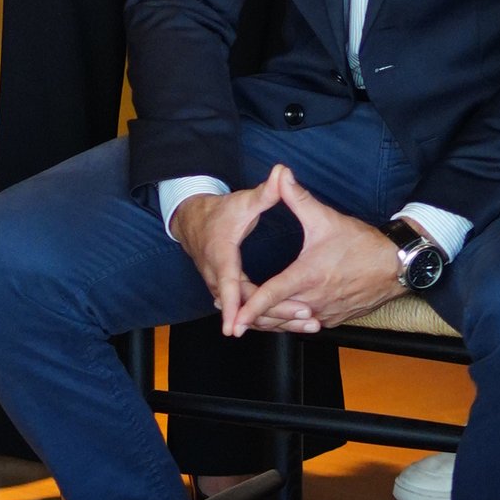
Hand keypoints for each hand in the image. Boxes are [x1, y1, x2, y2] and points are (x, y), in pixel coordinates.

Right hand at [171, 170, 295, 337]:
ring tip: (305, 325)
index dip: (232, 306)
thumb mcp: (242, 201)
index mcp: (221, 256)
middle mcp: (218, 277)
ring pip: (245, 312)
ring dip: (273, 320)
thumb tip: (281, 172)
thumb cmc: (220, 212)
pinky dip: (266, 318)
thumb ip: (265, 192)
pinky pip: (245, 310)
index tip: (235, 327)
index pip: (228, 284)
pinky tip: (290, 324)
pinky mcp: (227, 294)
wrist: (194, 221)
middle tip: (303, 317)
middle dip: (273, 314)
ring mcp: (220, 288)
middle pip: (244, 304)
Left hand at [229, 169, 409, 338]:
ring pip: (292, 323)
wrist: (395, 266)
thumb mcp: (326, 218)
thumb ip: (298, 198)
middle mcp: (315, 300)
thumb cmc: (362, 244)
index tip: (233, 321)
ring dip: (272, 321)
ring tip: (251, 316)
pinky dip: (292, 321)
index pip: (272, 296)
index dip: (250, 308)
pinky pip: (306, 324)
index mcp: (308, 276)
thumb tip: (280, 174)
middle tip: (232, 314)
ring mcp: (326, 313)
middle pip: (277, 316)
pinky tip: (282, 314)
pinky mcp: (335, 319)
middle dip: (254, 317)